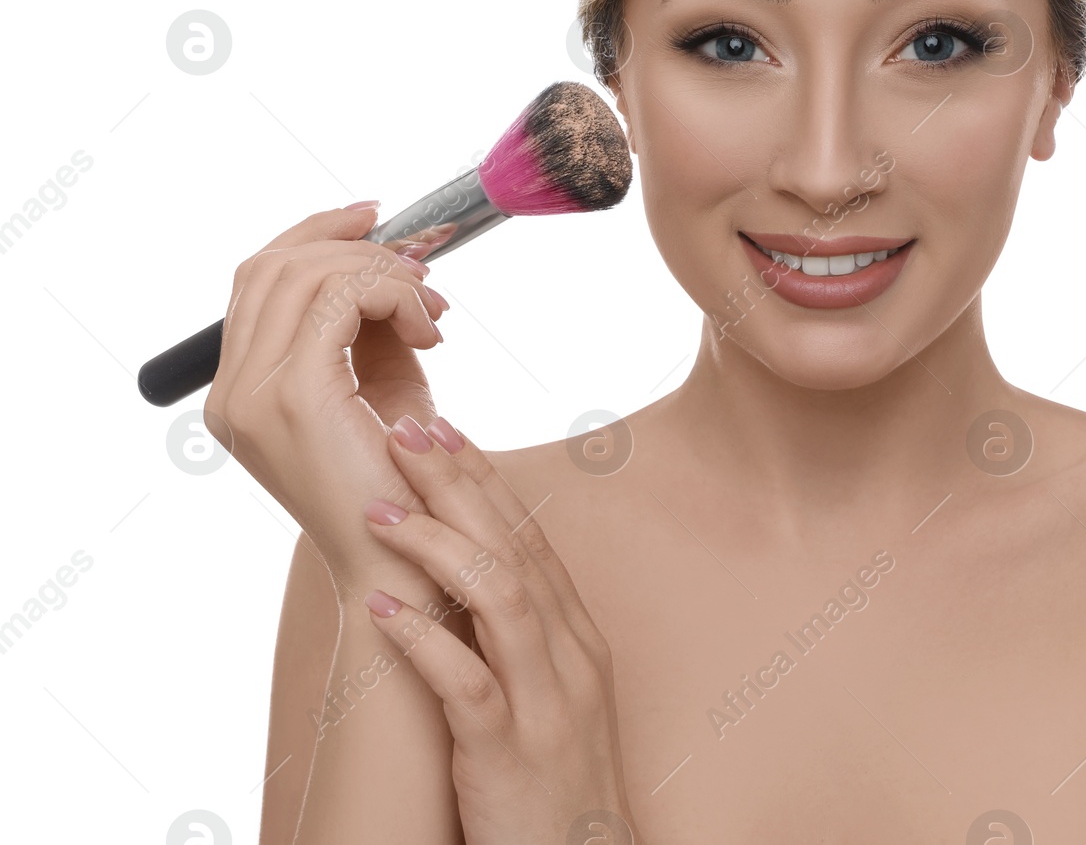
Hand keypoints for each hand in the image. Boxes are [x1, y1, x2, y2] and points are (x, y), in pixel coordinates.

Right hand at [201, 203, 448, 585]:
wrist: (409, 561)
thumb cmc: (405, 481)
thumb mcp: (381, 384)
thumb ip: (366, 324)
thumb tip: (387, 259)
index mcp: (239, 391)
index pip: (258, 278)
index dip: (316, 233)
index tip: (377, 220)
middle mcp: (230, 394)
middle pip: (275, 265)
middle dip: (355, 247)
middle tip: (420, 269)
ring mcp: (252, 396)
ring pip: (306, 273)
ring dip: (383, 274)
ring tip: (432, 311)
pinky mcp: (295, 397)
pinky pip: (339, 300)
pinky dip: (393, 296)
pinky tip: (429, 331)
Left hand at [361, 414, 638, 844]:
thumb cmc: (553, 783)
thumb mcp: (548, 695)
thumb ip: (518, 635)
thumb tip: (463, 574)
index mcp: (577, 637)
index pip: (531, 536)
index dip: (484, 479)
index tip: (441, 431)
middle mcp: (570, 657)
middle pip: (516, 547)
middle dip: (458, 484)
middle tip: (406, 433)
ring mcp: (546, 703)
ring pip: (499, 598)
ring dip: (437, 547)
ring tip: (380, 512)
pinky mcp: (511, 753)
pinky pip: (468, 684)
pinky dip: (424, 640)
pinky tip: (383, 610)